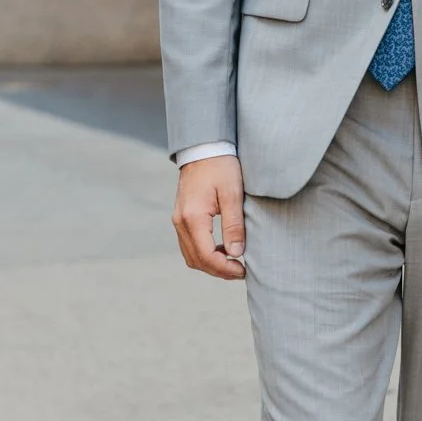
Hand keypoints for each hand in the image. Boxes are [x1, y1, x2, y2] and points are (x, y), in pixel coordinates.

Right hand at [173, 154, 246, 279]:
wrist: (203, 148)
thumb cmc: (221, 167)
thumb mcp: (233, 194)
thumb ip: (234, 225)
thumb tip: (236, 253)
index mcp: (193, 217)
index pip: (206, 256)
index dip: (225, 268)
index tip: (243, 271)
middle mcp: (180, 222)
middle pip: (196, 259)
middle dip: (218, 271)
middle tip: (241, 272)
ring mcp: (178, 220)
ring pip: (191, 255)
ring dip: (211, 264)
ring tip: (233, 263)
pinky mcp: (181, 217)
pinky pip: (189, 244)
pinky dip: (204, 253)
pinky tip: (222, 249)